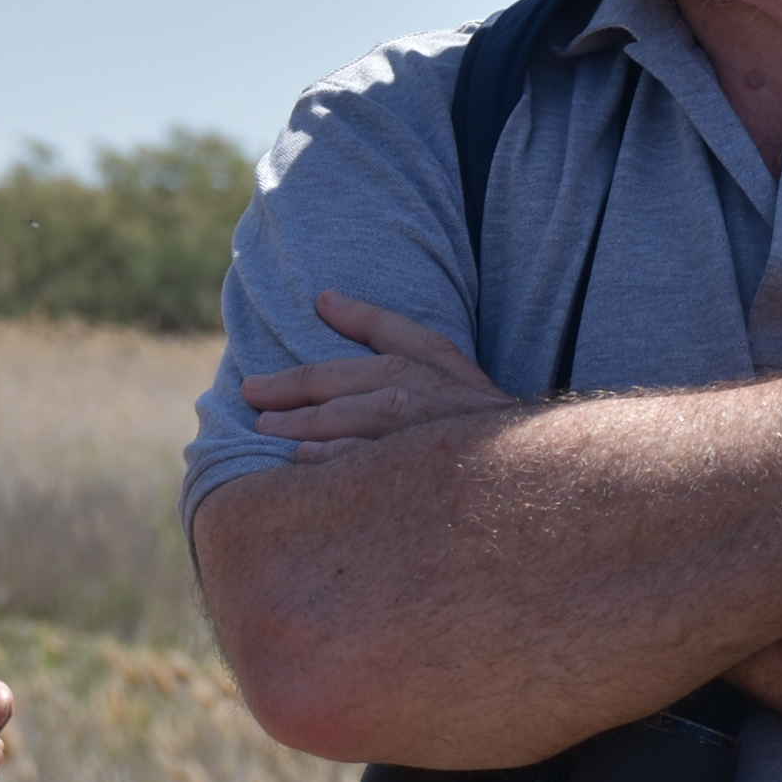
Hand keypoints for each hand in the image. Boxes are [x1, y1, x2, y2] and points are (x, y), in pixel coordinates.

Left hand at [241, 290, 517, 460]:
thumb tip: (322, 297)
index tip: (252, 390)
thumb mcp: (433, 352)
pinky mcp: (415, 483)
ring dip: (301, 439)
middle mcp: (403, 406)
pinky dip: (333, 473)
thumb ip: (376, 324)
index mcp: (404, 371)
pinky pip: (364, 479)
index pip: (328, 376)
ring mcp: (409, 447)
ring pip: (342, 441)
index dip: (286, 384)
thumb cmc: (469, 402)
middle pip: (329, 406)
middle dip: (286, 409)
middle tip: (255, 413)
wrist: (528, 462)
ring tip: (271, 438)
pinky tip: (306, 472)